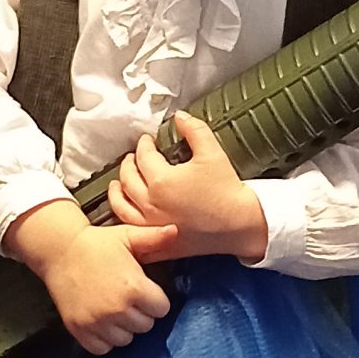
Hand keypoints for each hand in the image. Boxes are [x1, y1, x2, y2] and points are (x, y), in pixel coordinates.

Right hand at [5, 200, 176, 354]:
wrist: (59, 251)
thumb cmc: (97, 243)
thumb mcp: (127, 236)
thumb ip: (154, 237)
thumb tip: (176, 230)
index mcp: (134, 287)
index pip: (162, 309)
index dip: (155, 299)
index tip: (143, 290)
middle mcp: (117, 309)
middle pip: (145, 326)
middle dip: (140, 313)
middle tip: (127, 298)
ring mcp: (97, 322)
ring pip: (126, 340)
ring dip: (123, 328)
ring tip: (114, 309)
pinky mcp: (79, 330)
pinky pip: (102, 348)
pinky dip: (104, 339)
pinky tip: (101, 322)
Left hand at [109, 114, 268, 262]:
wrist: (240, 225)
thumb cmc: (226, 189)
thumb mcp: (212, 152)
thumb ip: (194, 129)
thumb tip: (179, 116)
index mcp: (161, 181)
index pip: (143, 156)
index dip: (144, 145)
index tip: (148, 140)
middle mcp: (150, 204)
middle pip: (127, 179)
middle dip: (128, 164)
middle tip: (134, 157)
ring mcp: (151, 225)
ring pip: (121, 205)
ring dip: (117, 190)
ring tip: (119, 182)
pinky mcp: (158, 241)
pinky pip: (131, 229)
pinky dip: (123, 217)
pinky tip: (126, 210)